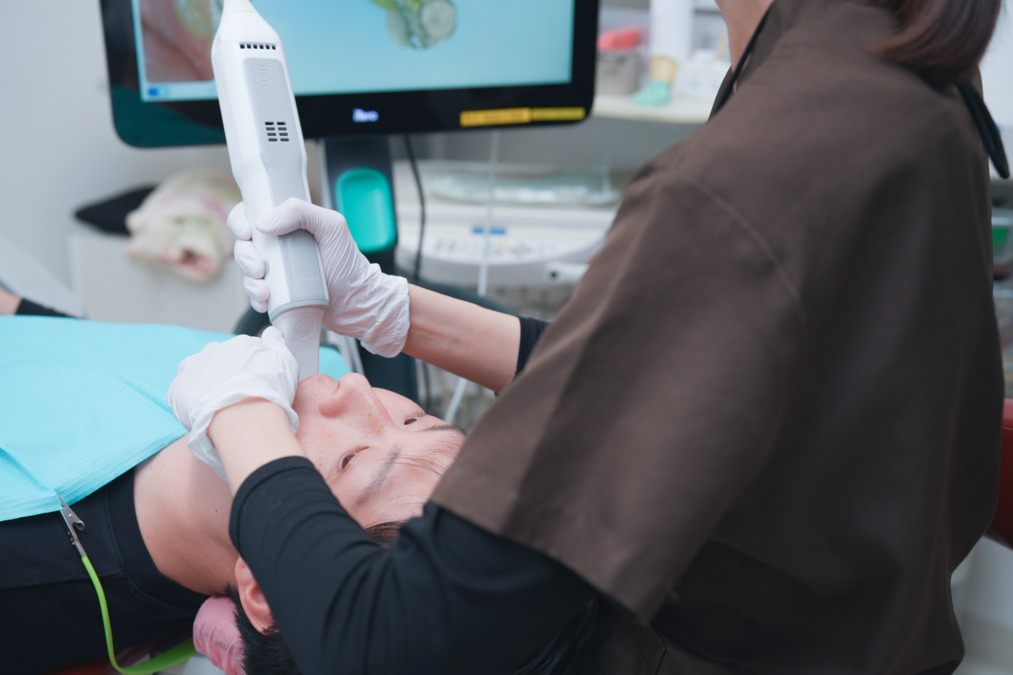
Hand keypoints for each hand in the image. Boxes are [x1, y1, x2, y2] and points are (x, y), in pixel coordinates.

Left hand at [167, 327, 298, 478]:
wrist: (245, 419)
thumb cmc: (269, 392)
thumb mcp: (285, 361)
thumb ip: (277, 343)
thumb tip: (271, 333)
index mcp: (240, 344)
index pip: (242, 352)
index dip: (248, 368)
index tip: (252, 383)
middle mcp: (213, 351)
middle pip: (217, 359)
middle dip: (224, 374)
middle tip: (234, 394)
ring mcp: (193, 369)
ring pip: (196, 373)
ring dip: (204, 384)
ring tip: (216, 404)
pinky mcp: (178, 390)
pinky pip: (183, 394)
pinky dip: (192, 402)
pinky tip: (206, 414)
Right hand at [228, 198, 409, 356]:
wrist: (356, 299)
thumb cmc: (346, 260)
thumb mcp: (331, 226)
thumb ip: (301, 212)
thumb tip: (263, 223)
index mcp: (284, 224)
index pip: (249, 215)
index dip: (240, 222)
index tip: (248, 233)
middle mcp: (275, 246)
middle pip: (241, 245)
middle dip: (244, 257)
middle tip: (259, 268)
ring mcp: (273, 272)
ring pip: (245, 272)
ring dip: (249, 281)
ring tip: (266, 290)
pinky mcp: (275, 295)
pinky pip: (253, 296)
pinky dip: (255, 299)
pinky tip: (266, 301)